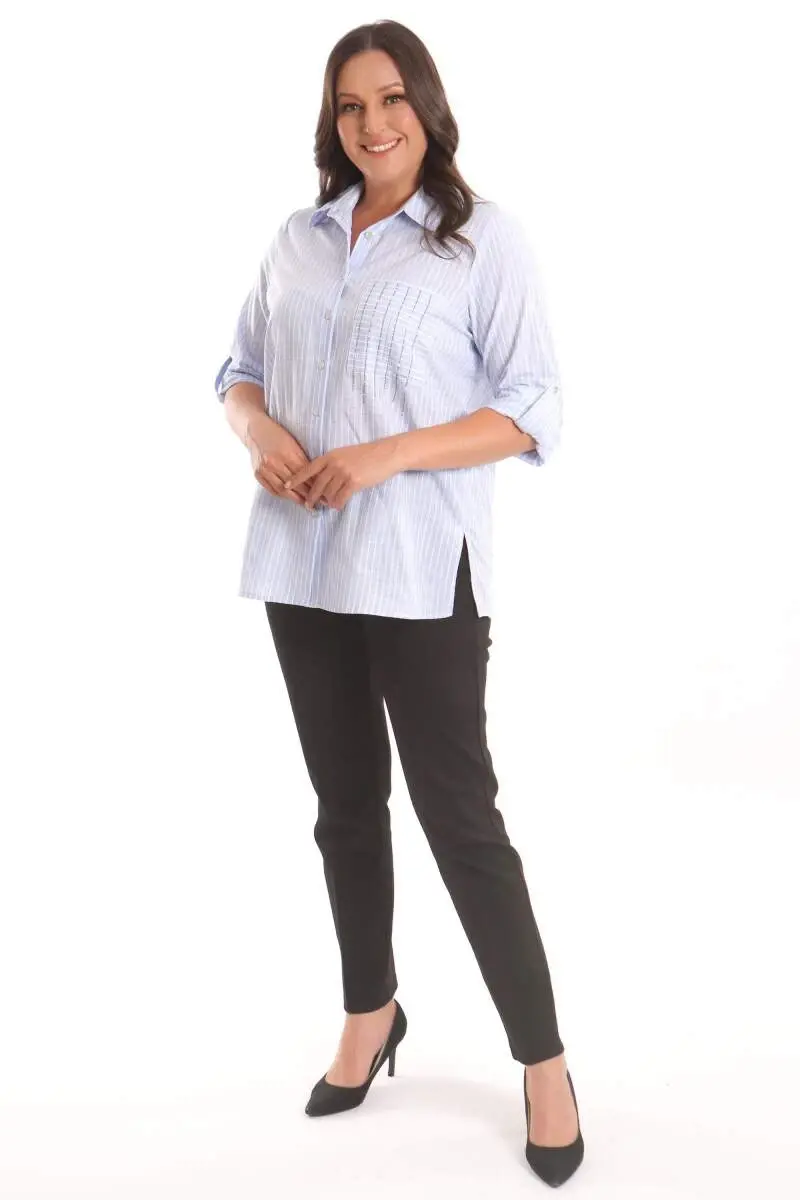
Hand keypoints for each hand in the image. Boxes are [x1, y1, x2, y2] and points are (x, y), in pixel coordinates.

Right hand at [245, 412, 315, 506]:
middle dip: (306, 494)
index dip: (313, 484)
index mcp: (286, 453)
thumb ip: (302, 460)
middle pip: (294, 484)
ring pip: (282, 490)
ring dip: (295, 498)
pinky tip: (290, 498)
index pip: (303, 474)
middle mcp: (274, 462)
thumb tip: (315, 477)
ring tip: (305, 503)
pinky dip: (282, 495)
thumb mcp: (293, 444)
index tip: (322, 491)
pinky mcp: (257, 474)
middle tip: (317, 500)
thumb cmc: (278, 435)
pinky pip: (271, 489)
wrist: (255, 431)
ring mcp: (264, 469)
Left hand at [283, 439, 400, 510]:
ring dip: (327, 502)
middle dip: (311, 497)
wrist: (386, 454)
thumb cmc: (366, 455)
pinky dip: (337, 504)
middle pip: (316, 485)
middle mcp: (334, 464)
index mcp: (330, 456)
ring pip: (328, 494)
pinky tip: (339, 505)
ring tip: (329, 504)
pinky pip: (340, 498)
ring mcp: (344, 473)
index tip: (286, 485)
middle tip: (308, 505)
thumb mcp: (344, 454)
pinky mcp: (354, 482)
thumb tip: (320, 479)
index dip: (296, 478)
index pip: (308, 468)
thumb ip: (331, 464)